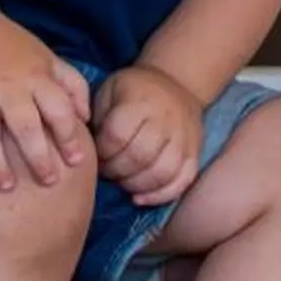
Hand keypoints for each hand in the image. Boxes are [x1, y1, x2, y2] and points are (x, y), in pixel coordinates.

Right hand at [0, 15, 92, 192]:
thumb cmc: (14, 50)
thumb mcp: (49, 59)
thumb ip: (73, 86)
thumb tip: (86, 120)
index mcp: (35, 77)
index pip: (59, 108)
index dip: (70, 136)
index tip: (76, 161)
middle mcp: (7, 87)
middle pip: (25, 125)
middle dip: (38, 157)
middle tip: (48, 182)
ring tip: (5, 186)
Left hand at [93, 63, 204, 207]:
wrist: (176, 82)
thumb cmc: (134, 90)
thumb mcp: (109, 90)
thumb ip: (96, 116)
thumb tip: (85, 147)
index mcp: (139, 100)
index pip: (117, 136)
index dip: (102, 153)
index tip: (96, 155)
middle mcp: (165, 119)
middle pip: (140, 157)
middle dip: (117, 171)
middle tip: (107, 172)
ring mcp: (183, 137)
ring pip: (162, 172)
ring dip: (136, 186)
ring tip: (122, 183)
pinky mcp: (195, 153)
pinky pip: (182, 181)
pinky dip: (160, 196)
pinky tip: (140, 198)